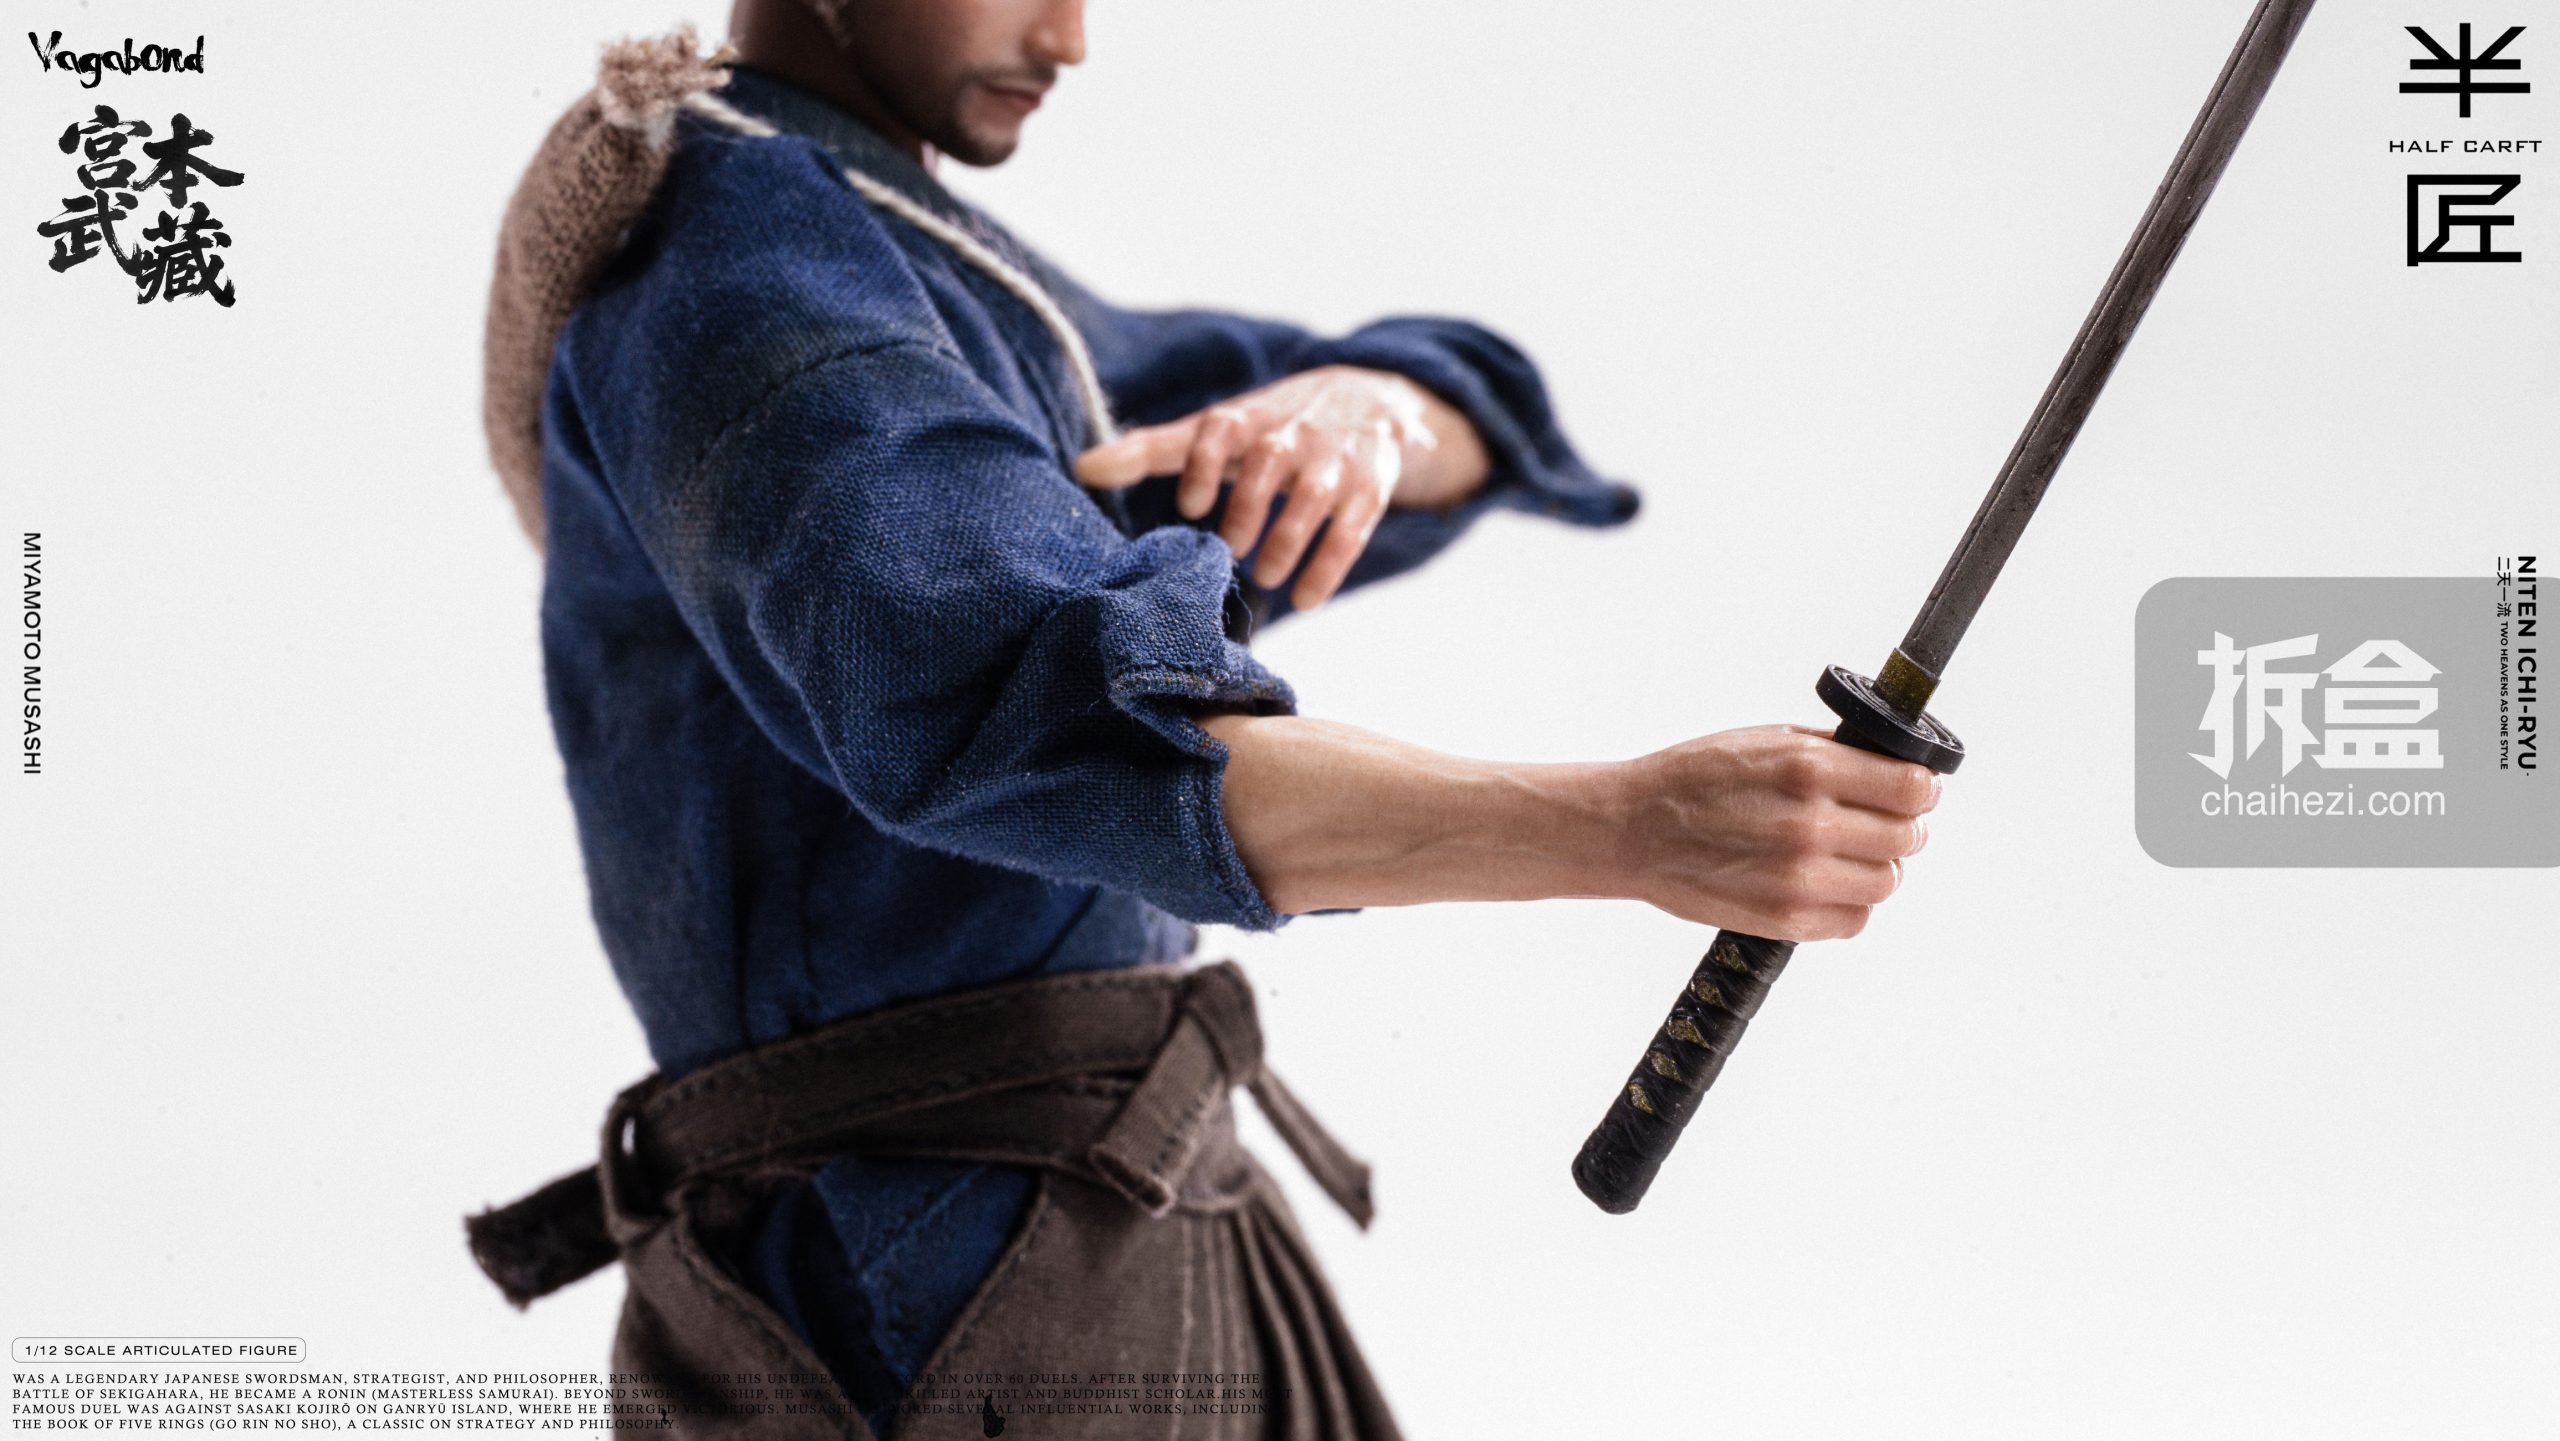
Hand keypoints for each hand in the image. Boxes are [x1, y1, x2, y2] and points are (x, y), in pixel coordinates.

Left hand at [1074, 365, 1491, 611]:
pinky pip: (1353, 530)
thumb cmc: (1272, 427)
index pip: (1222, 427)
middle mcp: (1293, 432)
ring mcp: (1335, 461)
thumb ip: (1154, 449)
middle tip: (1227, 550)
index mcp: (1250, 417)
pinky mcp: (1370, 490)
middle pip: (1268, 461)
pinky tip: (1306, 598)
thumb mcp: (1220, 430)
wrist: (1373, 403)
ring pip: (1312, 497)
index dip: (1205, 464)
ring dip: (1286, 540)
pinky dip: (1329, 566)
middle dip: (1246, 508)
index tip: (1191, 507)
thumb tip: (1081, 468)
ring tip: (1264, 577)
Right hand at [1612, 724, 1940, 941]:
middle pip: (1908, 837)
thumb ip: (1834, 753)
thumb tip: (1893, 763)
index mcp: (1810, 769)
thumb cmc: (1693, 780)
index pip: (1915, 787)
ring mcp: (1801, 877)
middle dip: (1897, 826)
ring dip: (1873, 867)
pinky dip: (1847, 903)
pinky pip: (1855, 919)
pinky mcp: (1787, 919)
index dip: (1919, 788)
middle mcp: (1811, 823)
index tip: (1910, 790)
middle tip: (1870, 821)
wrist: (1633, 830)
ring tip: (1841, 853)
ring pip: (1887, 881)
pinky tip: (1821, 882)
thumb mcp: (1766, 740)